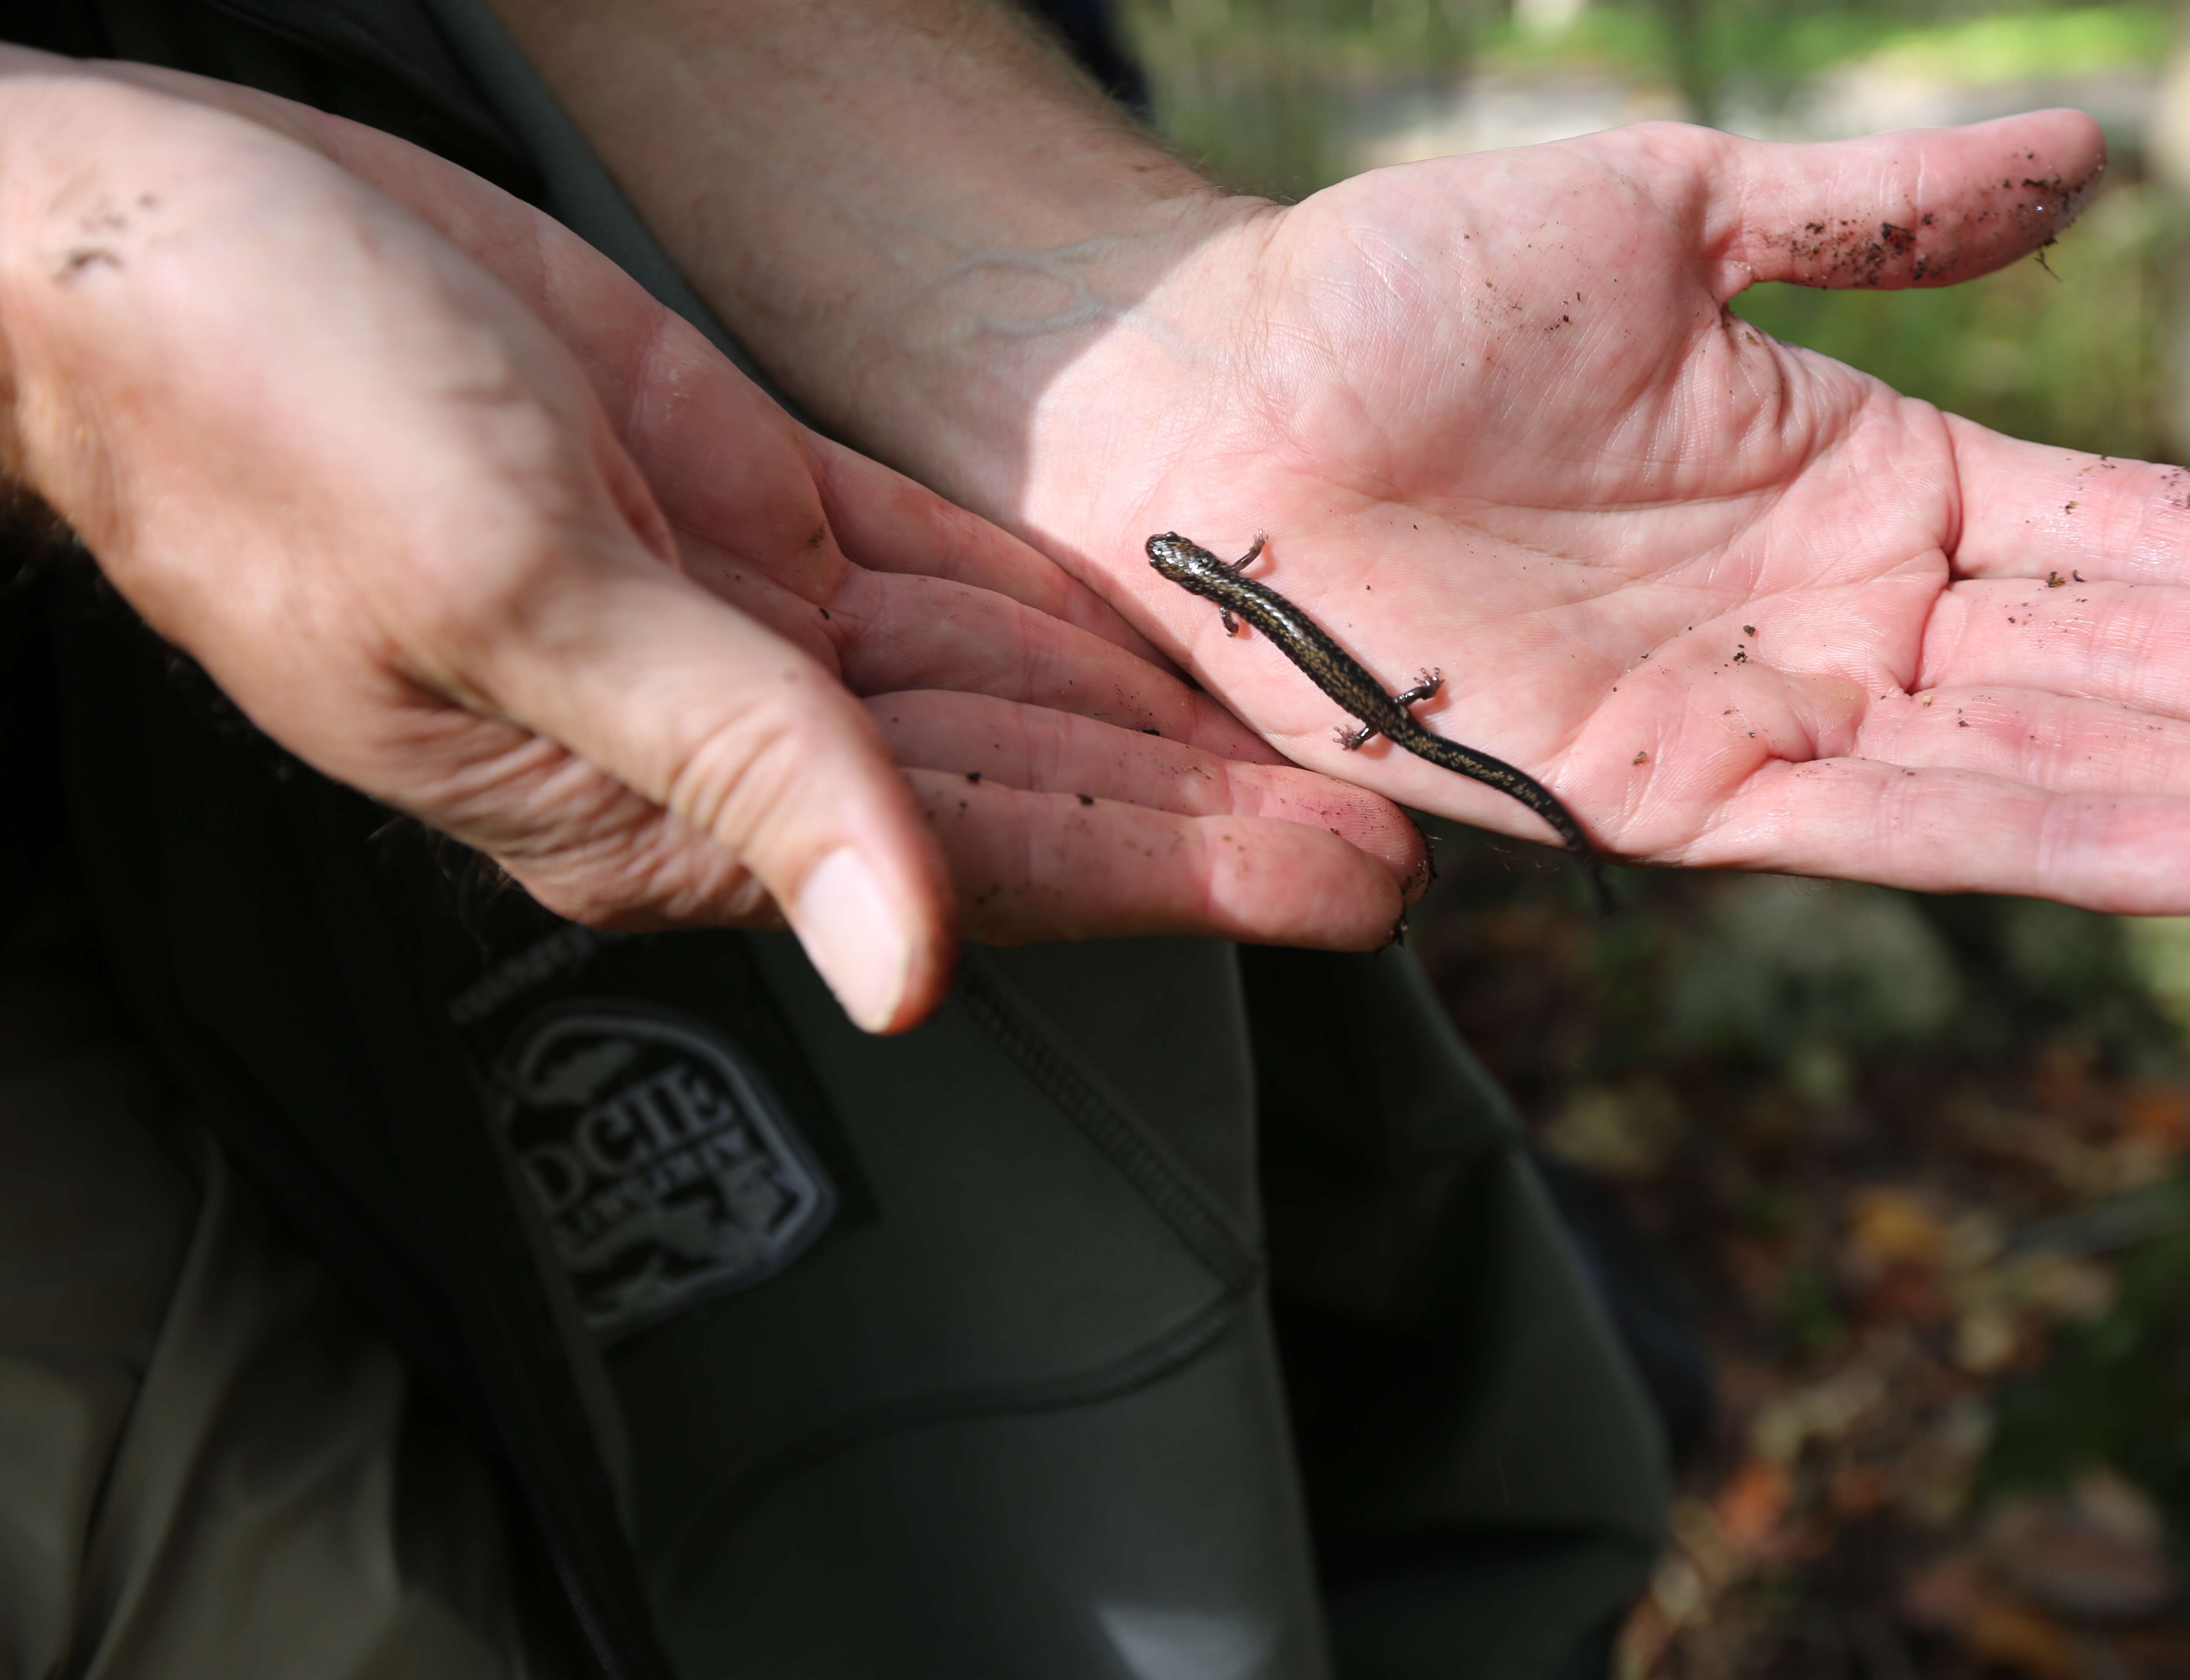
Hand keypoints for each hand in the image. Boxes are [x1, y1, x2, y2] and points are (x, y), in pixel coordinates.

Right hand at [0, 64, 1417, 1035]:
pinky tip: (1175, 645)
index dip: (1174, 876)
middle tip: (1404, 829)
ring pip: (1004, 691)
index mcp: (671, 806)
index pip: (978, 866)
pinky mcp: (745, 509)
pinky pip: (945, 585)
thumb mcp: (522, 598)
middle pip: (1024, 792)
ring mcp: (746, 623)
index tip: (1346, 886)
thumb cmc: (277, 425)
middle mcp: (730, 740)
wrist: (170, 254)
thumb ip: (743, 776)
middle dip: (1207, 815)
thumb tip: (905, 971)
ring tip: (1329, 747)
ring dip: (1160, 724)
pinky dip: (1062, 618)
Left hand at [989, 110, 2189, 912]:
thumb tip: (2089, 159)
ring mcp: (1770, 711)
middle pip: (2166, 671)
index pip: (2170, 545)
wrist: (1210, 381)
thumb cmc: (1401, 288)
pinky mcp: (1657, 789)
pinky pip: (1892, 826)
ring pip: (2073, 762)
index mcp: (1886, 485)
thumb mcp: (1673, 211)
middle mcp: (1857, 619)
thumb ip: (1882, 214)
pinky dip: (2062, 841)